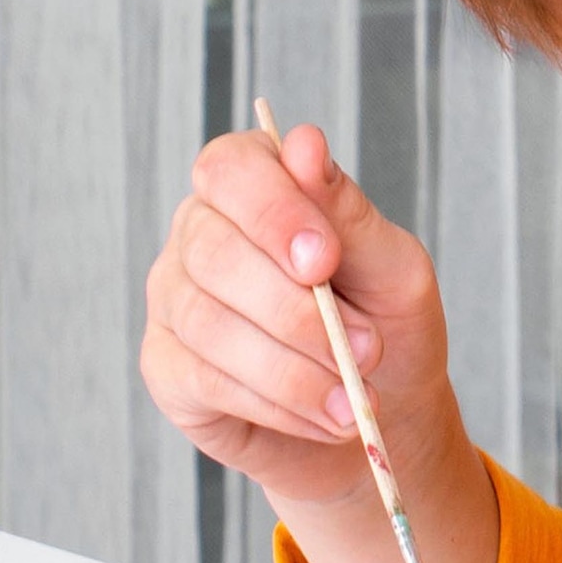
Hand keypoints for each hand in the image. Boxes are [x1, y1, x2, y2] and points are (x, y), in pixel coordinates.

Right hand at [141, 123, 491, 562]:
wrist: (387, 417)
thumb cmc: (388, 327)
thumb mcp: (393, 269)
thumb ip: (348, 213)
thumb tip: (304, 144)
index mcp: (253, 192)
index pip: (230, 169)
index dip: (272, 210)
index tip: (323, 259)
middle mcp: (200, 236)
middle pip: (214, 252)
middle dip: (298, 312)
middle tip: (367, 350)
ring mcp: (175, 301)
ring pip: (210, 324)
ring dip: (297, 370)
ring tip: (357, 398)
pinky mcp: (168, 369)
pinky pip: (208, 380)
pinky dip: (278, 405)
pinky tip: (326, 418)